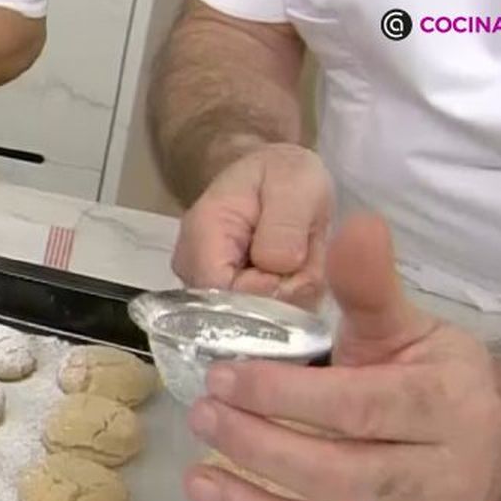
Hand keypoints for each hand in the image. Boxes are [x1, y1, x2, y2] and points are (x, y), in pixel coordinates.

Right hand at [172, 143, 331, 309]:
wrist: (278, 182)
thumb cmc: (282, 176)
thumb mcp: (293, 183)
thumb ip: (285, 224)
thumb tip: (277, 266)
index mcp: (201, 236)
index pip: (220, 292)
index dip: (264, 291)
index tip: (296, 264)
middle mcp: (194, 272)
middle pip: (239, 314)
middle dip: (285, 293)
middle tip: (306, 253)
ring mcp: (210, 294)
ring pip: (258, 323)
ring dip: (294, 296)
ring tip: (302, 256)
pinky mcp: (231, 307)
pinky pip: (269, 323)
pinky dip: (294, 302)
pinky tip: (297, 272)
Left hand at [183, 214, 500, 500]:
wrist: (484, 442)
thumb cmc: (424, 379)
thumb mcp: (401, 327)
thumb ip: (370, 287)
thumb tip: (357, 222)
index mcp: (444, 403)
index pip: (353, 405)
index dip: (280, 397)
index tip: (219, 381)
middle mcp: (445, 475)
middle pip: (339, 475)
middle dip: (257, 450)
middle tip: (200, 422)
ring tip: (199, 485)